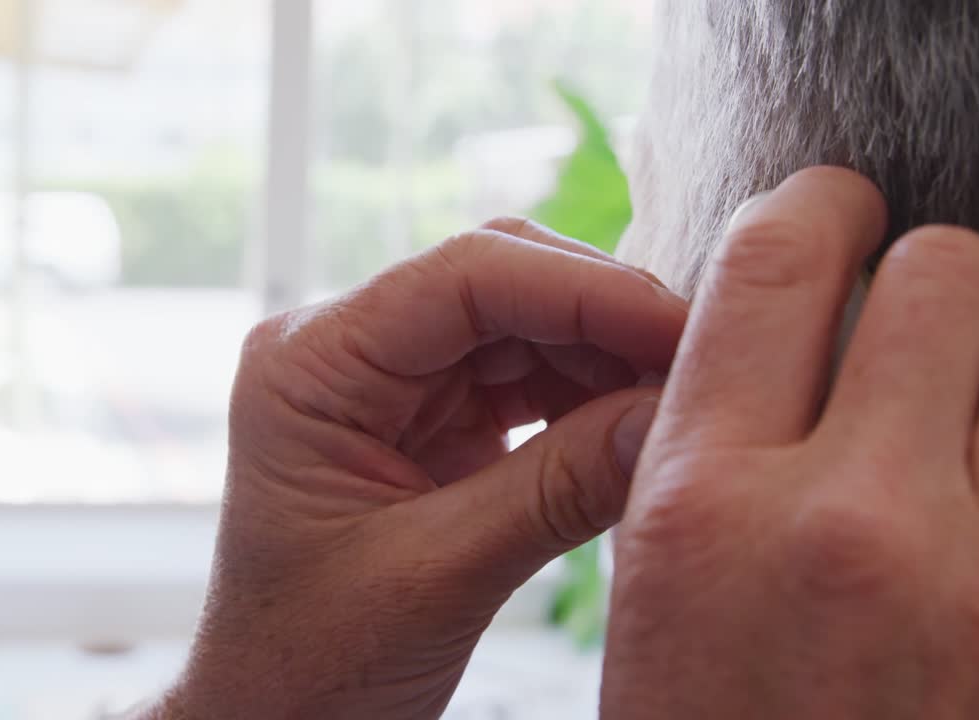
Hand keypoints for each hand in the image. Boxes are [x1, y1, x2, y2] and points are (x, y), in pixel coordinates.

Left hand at [148, 219, 686, 718]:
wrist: (279, 718)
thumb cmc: (313, 663)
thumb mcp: (439, 577)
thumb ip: (559, 489)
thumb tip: (673, 418)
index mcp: (311, 366)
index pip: (464, 278)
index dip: (587, 291)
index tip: (681, 329)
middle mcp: (349, 351)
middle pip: (503, 283)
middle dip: (608, 318)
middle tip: (699, 367)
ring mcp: (393, 382)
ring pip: (527, 324)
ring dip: (609, 357)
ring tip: (679, 405)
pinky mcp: (432, 417)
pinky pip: (529, 378)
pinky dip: (592, 396)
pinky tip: (638, 426)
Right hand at [602, 167, 978, 716]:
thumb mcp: (661, 589)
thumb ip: (715, 438)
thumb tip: (799, 304)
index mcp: (705, 504)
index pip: (781, 253)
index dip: (822, 205)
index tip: (844, 214)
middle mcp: (852, 529)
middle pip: (947, 270)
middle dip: (936, 294)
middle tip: (921, 355)